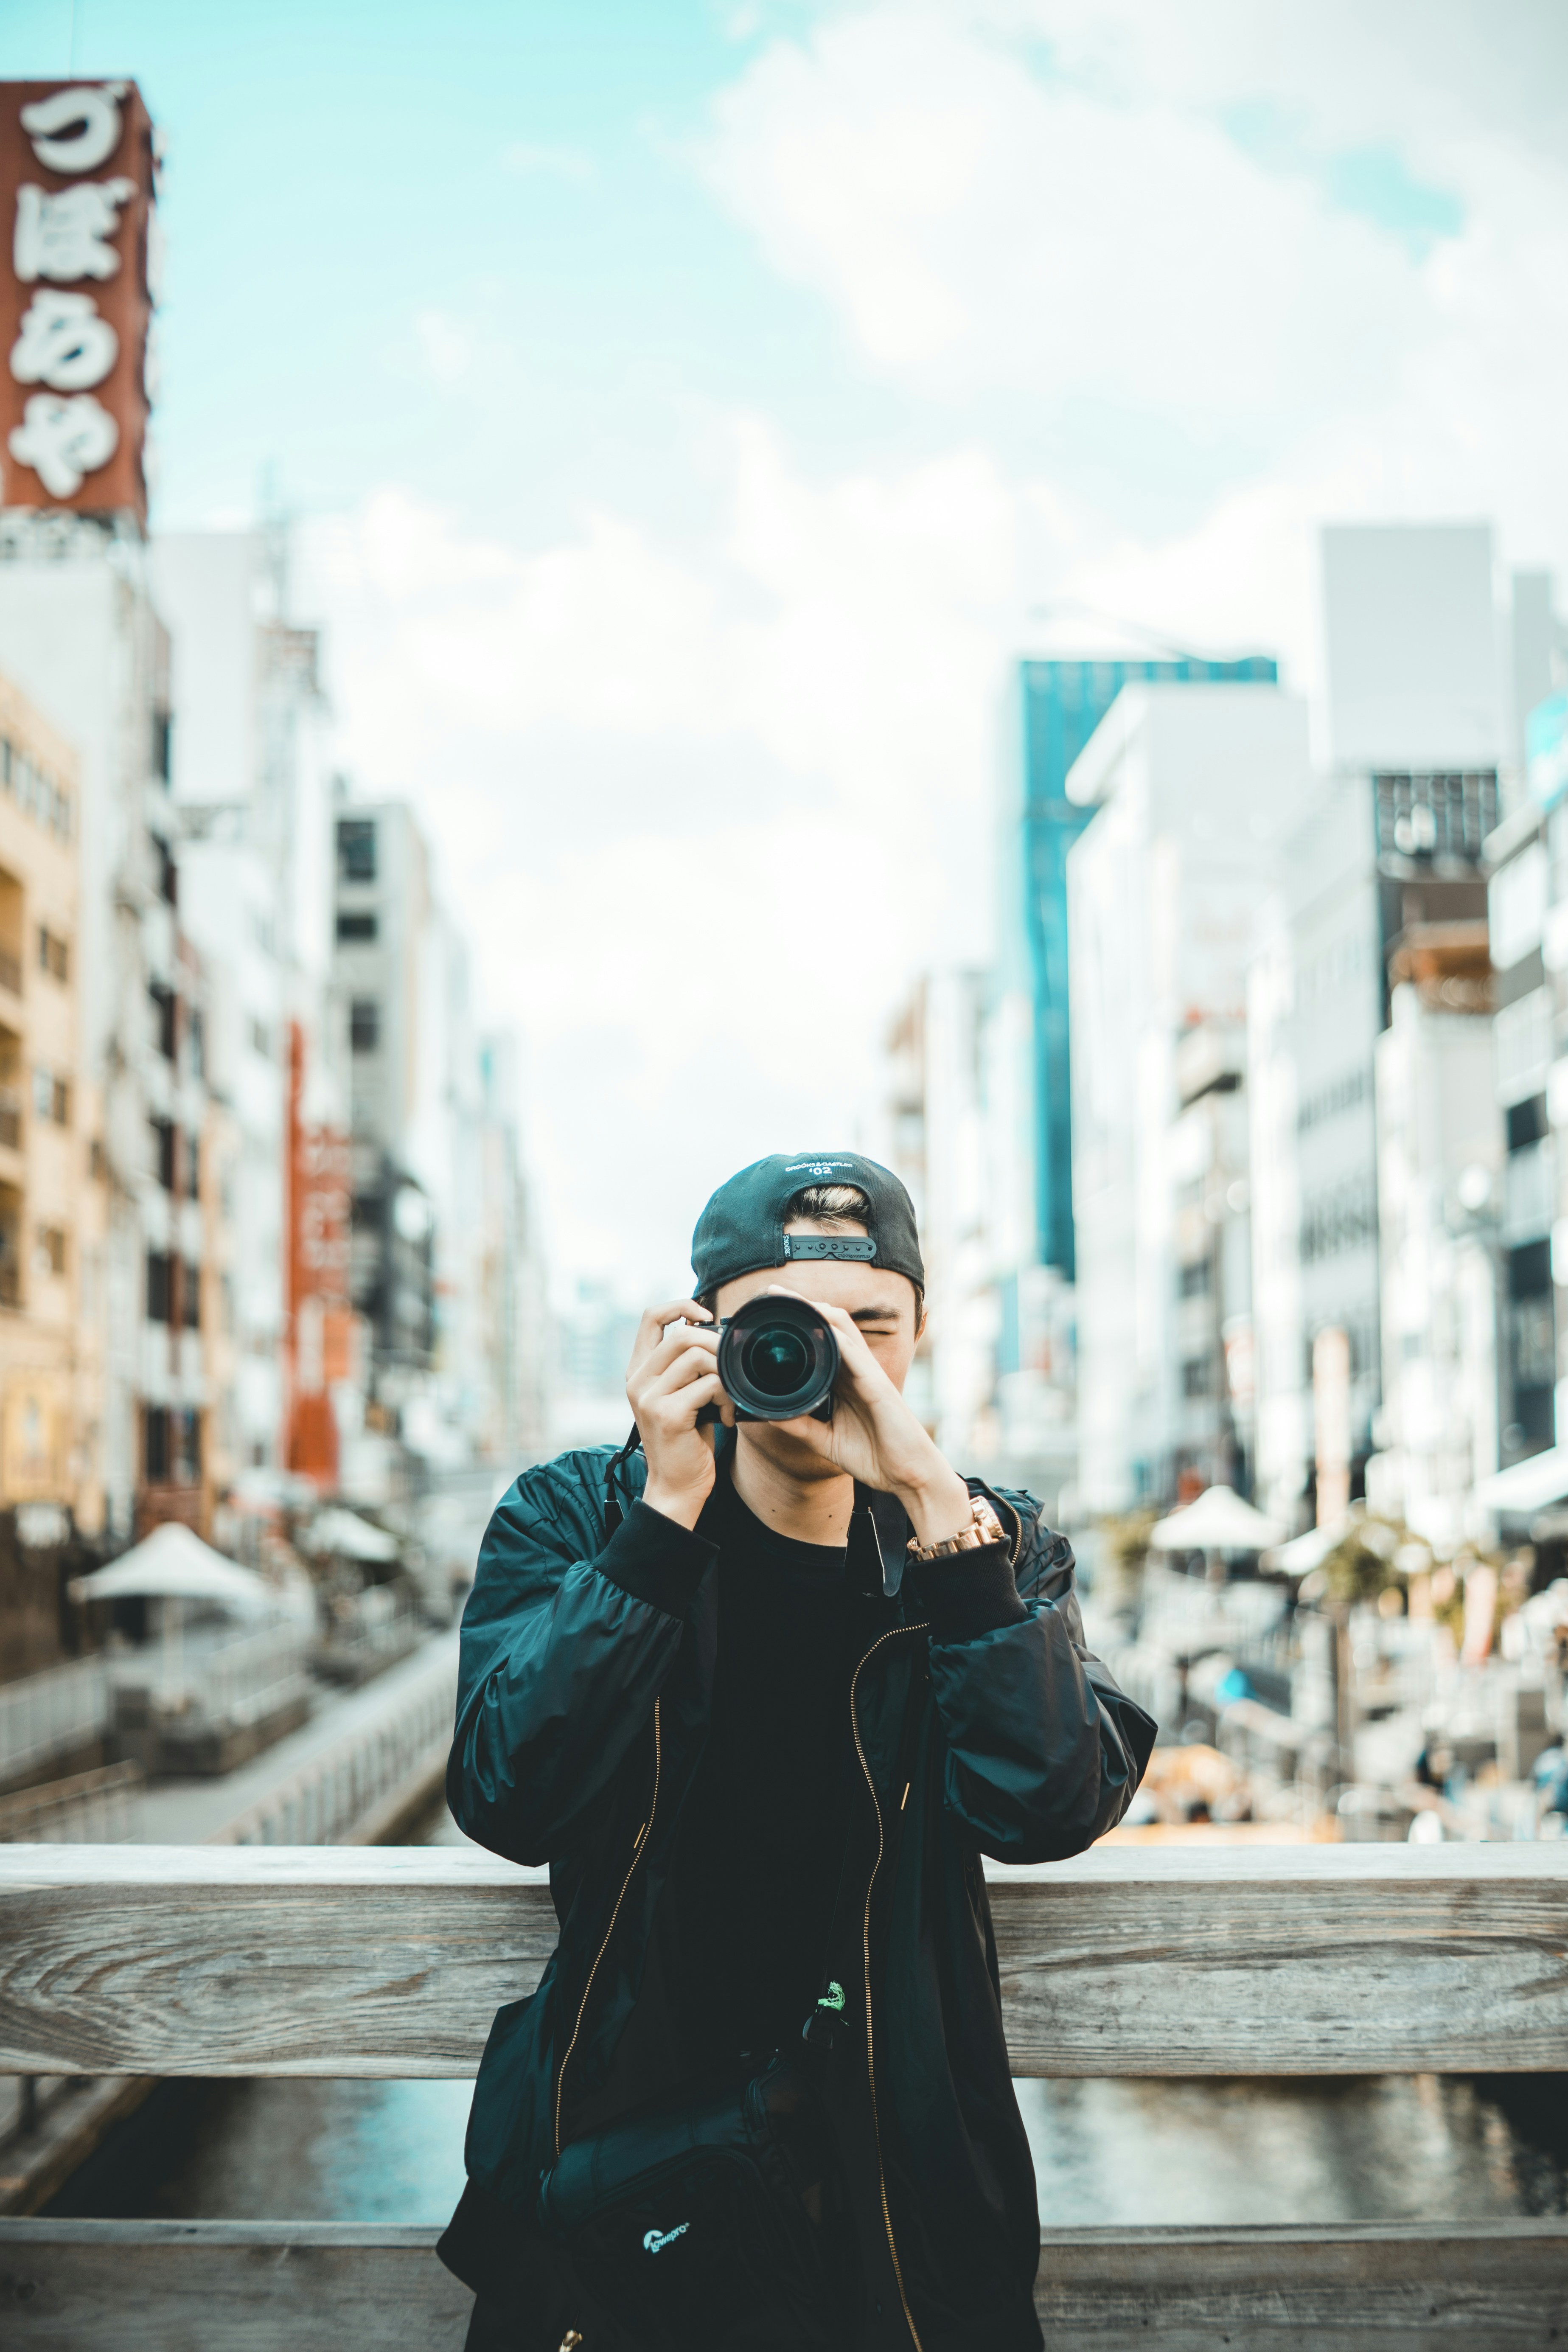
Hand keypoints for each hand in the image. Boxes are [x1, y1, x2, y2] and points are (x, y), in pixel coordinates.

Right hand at [626, 1299, 733, 1530]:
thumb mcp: (680, 1395)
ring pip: (697, 1355)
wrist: (675, 1486)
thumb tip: (713, 1329)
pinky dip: (728, 1398)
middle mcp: (637, 1380)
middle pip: (682, 1333)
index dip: (681, 1305)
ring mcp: (649, 1397)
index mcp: (638, 1371)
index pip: (650, 1316)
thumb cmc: (686, 1439)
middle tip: (731, 1370)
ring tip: (729, 1398)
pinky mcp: (667, 1414)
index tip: (706, 1315)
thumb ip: (686, 1366)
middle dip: (717, 1345)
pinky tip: (727, 1417)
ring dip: (725, 1374)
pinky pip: (709, 1384)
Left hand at [759, 1288, 972, 1546]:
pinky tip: (822, 1328)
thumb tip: (766, 1413)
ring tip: (792, 1299)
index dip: (798, 1322)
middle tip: (773, 1293)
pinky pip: (858, 1357)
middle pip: (830, 1326)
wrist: (907, 1477)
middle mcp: (856, 1371)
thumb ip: (800, 1426)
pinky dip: (840, 1341)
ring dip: (818, 1312)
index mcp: (844, 1381)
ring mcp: (869, 1376)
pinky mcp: (879, 1387)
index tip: (770, 1310)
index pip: (820, 1340)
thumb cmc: (874, 1457)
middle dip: (803, 1306)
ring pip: (844, 1331)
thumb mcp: (826, 1441)